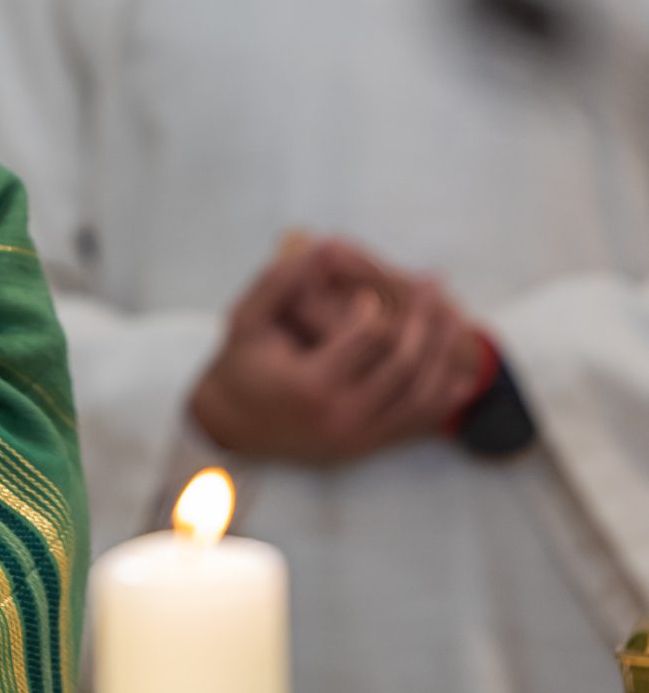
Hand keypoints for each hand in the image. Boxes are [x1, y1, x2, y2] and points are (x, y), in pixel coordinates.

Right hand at [188, 238, 489, 465]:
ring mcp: (361, 436)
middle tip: (435, 285)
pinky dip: (445, 396)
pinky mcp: (370, 445)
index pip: (366, 339)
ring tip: (455, 316)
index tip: (372, 289)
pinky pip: (419, 422)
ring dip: (445, 353)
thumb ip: (281, 281)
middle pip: (406, 365)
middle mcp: (344, 416)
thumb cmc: (240, 366)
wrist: (232, 427)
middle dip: (427, 320)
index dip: (376, 306)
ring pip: (423, 395)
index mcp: (313, 383)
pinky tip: (461, 370)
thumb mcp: (247, 319)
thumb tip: (324, 246)